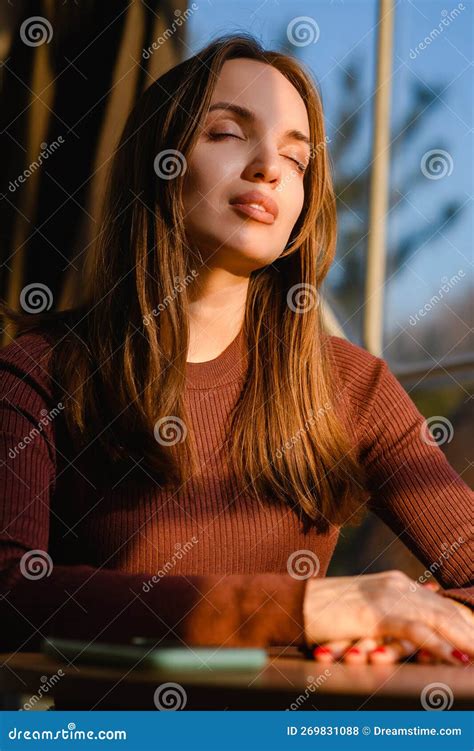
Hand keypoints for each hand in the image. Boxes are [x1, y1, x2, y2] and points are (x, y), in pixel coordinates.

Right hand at [303, 571, 472, 665]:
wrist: (295, 604)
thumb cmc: (326, 611)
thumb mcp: (366, 607)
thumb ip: (394, 608)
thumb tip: (426, 601)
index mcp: (396, 583)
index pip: (440, 605)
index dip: (463, 624)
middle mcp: (397, 585)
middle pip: (445, 611)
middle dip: (470, 631)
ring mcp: (387, 597)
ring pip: (439, 620)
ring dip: (465, 640)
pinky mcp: (376, 613)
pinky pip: (416, 631)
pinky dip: (440, 646)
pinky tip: (457, 659)